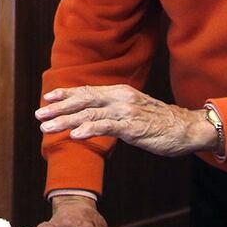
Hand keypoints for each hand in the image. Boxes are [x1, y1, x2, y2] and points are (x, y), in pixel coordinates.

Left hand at [35, 84, 214, 157]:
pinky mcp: (132, 126)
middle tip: (39, 115)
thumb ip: (114, 111)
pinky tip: (74, 136)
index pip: (87, 91)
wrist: (187, 128)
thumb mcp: (134, 111)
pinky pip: (106, 127)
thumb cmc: (159, 122)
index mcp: (119, 92)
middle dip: (59, 108)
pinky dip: (88, 130)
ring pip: (89, 114)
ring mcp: (125, 111)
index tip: (47, 99)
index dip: (66, 94)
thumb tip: (93, 116)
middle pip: (83, 100)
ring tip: (48, 127)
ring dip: (66, 121)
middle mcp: (120, 98)